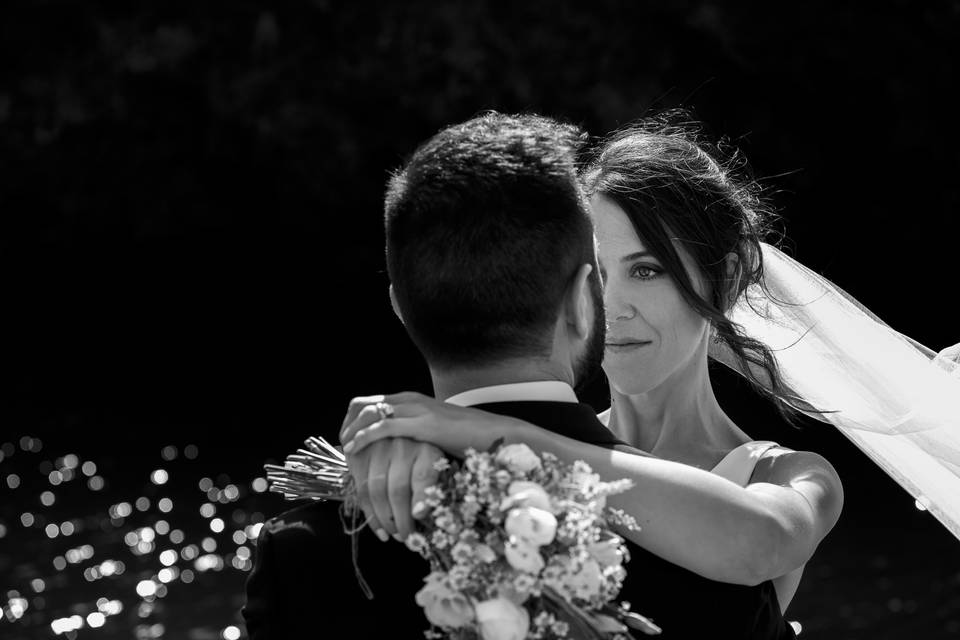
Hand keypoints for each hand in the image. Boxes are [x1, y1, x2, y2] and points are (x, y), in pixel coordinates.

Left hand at [339, 391, 528, 455]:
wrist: (495, 434)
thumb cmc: (468, 438)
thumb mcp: (434, 432)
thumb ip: (416, 433)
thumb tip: (399, 449)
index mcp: (411, 399)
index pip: (368, 401)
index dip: (351, 420)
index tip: (346, 440)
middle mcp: (410, 399)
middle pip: (361, 404)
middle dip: (346, 425)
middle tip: (342, 446)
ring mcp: (416, 409)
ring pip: (369, 413)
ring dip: (351, 432)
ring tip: (345, 450)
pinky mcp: (423, 424)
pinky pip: (383, 426)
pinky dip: (364, 438)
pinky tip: (355, 450)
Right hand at [347, 437, 443, 540]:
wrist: (397, 430)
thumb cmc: (424, 457)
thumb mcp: (438, 466)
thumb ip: (434, 487)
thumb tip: (421, 514)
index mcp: (426, 447)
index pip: (424, 474)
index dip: (422, 497)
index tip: (419, 517)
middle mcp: (401, 445)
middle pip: (398, 489)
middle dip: (401, 519)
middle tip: (407, 537)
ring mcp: (377, 449)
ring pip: (376, 491)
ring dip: (384, 520)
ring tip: (393, 535)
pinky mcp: (359, 455)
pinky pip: (361, 490)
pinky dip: (369, 514)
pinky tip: (380, 529)